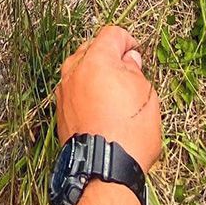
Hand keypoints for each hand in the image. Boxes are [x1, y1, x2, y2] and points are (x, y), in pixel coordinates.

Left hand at [56, 25, 161, 173]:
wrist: (104, 170)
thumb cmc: (128, 132)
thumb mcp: (146, 94)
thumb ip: (135, 69)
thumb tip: (129, 60)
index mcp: (96, 59)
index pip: (112, 34)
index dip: (128, 41)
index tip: (135, 52)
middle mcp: (74, 70)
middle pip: (93, 49)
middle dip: (110, 57)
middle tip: (128, 74)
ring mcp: (64, 90)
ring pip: (81, 71)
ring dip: (96, 75)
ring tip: (115, 95)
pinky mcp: (59, 110)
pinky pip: (75, 91)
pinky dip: (86, 93)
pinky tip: (101, 109)